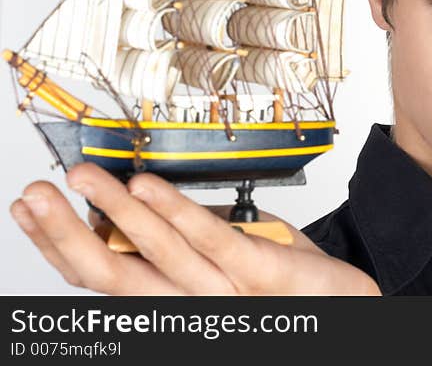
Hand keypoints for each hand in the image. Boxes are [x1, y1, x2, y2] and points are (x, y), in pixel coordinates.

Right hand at [9, 163, 380, 295]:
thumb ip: (182, 237)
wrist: (344, 301)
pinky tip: (146, 188)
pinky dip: (174, 214)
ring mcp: (225, 294)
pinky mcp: (259, 274)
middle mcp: (191, 306)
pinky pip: (210, 243)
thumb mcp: (221, 256)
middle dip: (67, 235)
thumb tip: (133, 203)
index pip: (104, 279)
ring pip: (155, 259)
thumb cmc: (281, 277)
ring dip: (114, 215)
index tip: (30, 210)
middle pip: (113, 277)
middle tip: (36, 195)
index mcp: (177, 300)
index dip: (60, 246)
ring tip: (84, 180)